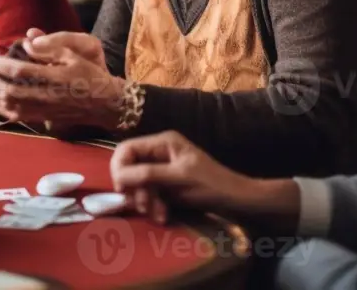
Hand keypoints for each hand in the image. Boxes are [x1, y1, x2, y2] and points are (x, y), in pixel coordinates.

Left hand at [0, 31, 125, 128]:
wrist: (104, 104)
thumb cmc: (89, 75)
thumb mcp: (74, 54)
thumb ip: (49, 47)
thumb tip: (27, 41)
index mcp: (54, 78)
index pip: (19, 73)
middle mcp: (46, 97)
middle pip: (6, 91)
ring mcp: (42, 110)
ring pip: (7, 105)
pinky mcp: (40, 118)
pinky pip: (13, 115)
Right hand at [111, 131, 255, 220]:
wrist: (238, 200)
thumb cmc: (211, 185)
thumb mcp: (178, 178)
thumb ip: (147, 174)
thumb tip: (119, 175)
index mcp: (163, 142)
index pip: (126, 149)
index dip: (119, 168)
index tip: (121, 189)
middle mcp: (160, 151)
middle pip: (130, 166)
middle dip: (134, 188)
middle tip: (141, 206)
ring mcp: (164, 168)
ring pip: (139, 182)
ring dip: (145, 199)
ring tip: (157, 214)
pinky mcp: (168, 183)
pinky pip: (150, 192)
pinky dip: (154, 204)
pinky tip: (163, 215)